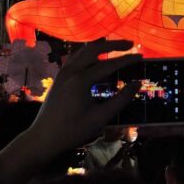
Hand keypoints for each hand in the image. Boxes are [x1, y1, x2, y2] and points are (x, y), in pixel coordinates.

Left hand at [0, 39, 140, 183]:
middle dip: (113, 44)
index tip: (141, 57)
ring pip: (83, 51)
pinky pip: (75, 58)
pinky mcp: (59, 78)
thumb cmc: (73, 130)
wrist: (43, 139)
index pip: (109, 64)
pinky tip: (95, 59)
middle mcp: (71, 71)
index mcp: (81, 80)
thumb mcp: (101, 117)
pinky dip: (88, 53)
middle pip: (94, 49)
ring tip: (115, 47)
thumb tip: (138, 83)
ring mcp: (62, 73)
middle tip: (130, 44)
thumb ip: (121, 99)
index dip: (127, 60)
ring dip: (100, 47)